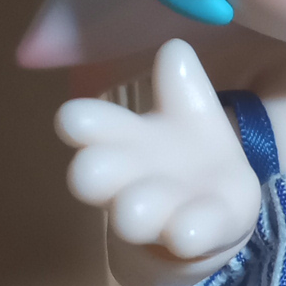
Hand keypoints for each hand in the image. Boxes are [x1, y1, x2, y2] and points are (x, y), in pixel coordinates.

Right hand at [55, 40, 260, 258]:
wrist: (213, 210)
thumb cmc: (186, 150)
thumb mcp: (187, 108)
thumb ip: (181, 85)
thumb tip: (175, 49)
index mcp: (120, 139)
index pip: (87, 126)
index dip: (78, 123)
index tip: (72, 119)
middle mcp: (127, 181)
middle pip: (94, 176)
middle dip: (92, 173)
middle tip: (88, 172)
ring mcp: (160, 214)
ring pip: (133, 214)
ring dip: (133, 209)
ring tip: (134, 208)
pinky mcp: (200, 233)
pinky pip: (191, 235)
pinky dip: (188, 232)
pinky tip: (186, 232)